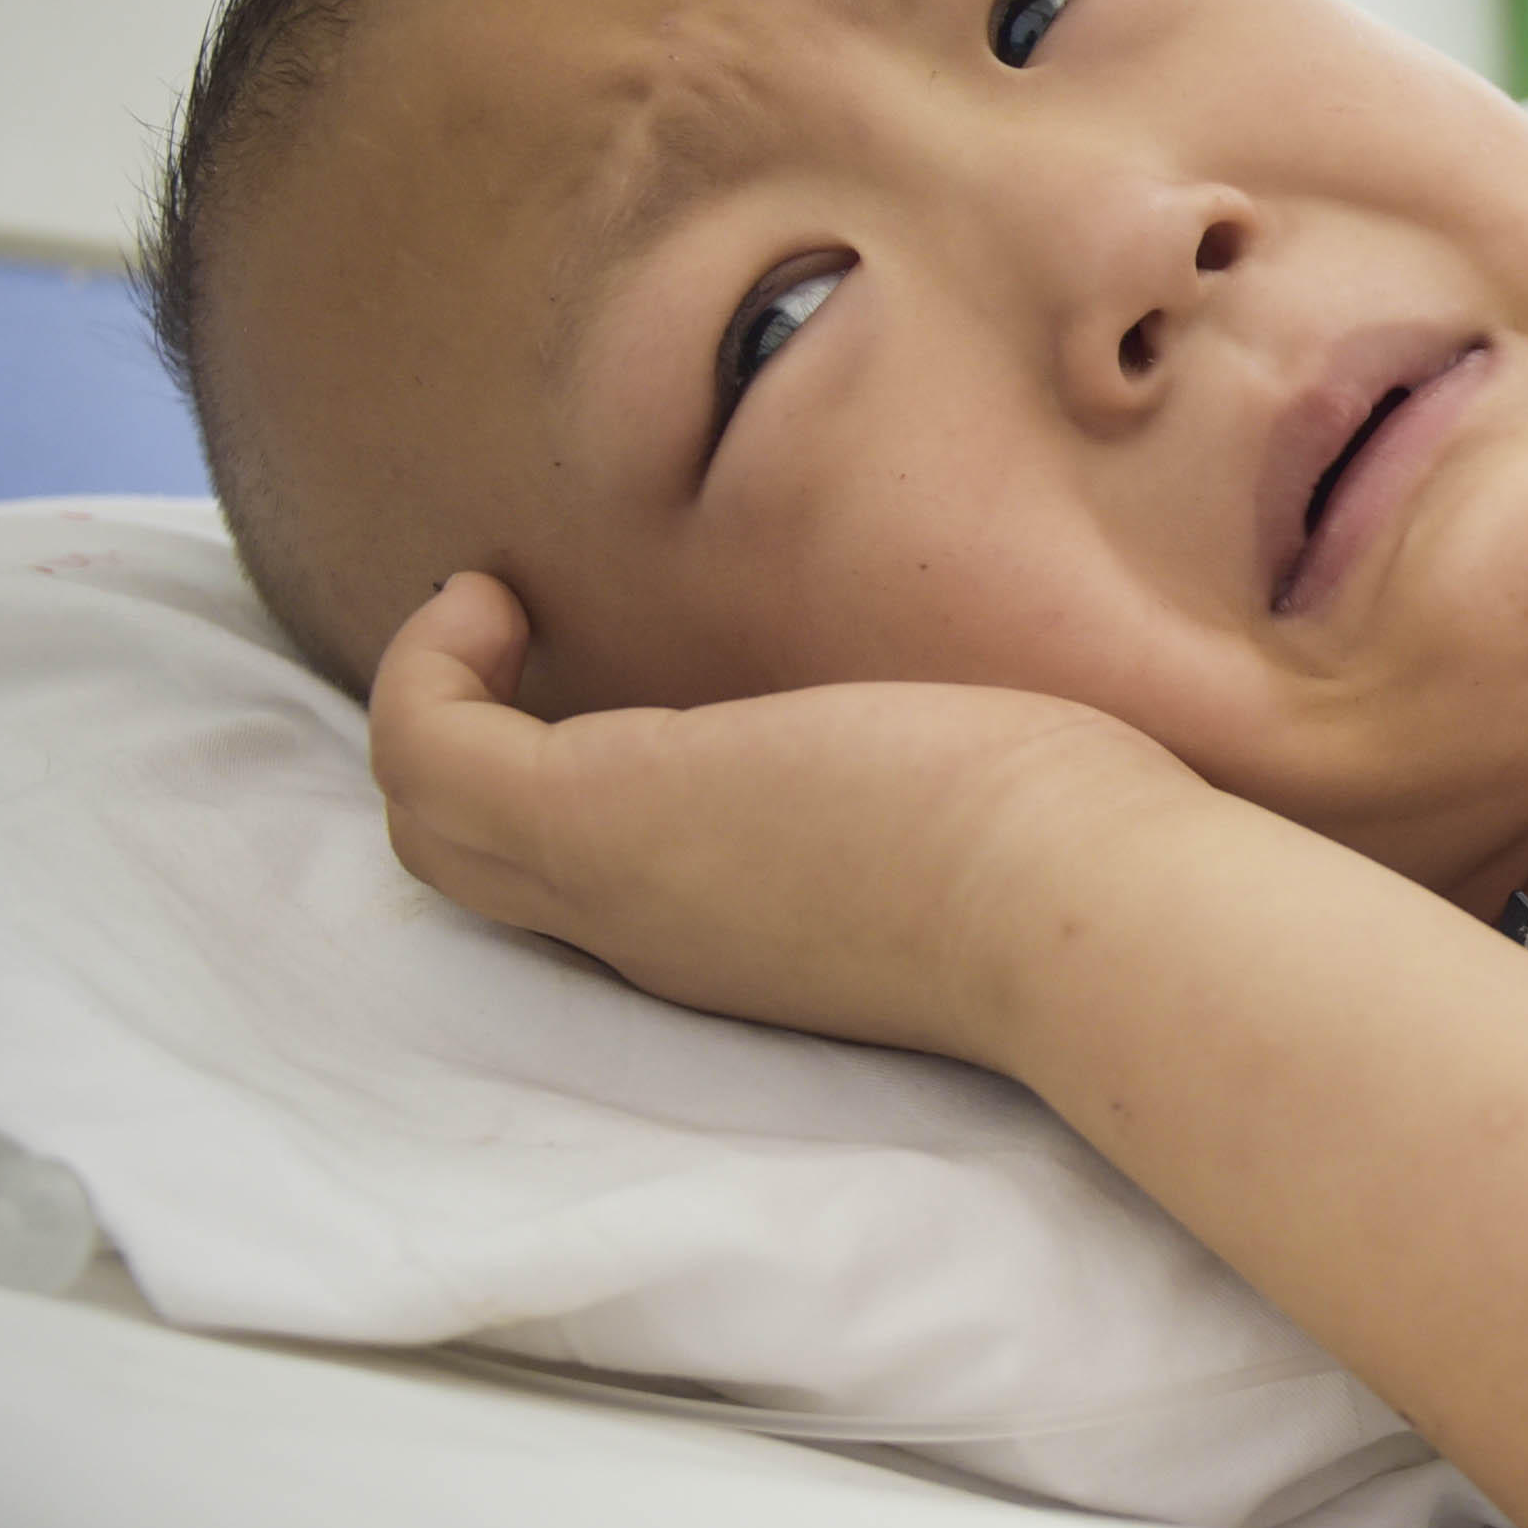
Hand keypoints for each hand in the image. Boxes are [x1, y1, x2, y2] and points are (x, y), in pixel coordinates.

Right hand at [368, 571, 1206, 1064]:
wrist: (1100, 915)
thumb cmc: (1091, 864)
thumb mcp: (981, 809)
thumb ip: (929, 782)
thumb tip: (989, 734)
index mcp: (750, 933)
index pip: (598, 892)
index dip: (564, 785)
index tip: (602, 682)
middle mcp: (664, 930)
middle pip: (478, 868)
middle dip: (463, 743)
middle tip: (513, 638)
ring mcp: (622, 882)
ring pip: (435, 820)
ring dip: (432, 700)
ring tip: (495, 607)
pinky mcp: (600, 816)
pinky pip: (427, 752)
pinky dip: (428, 671)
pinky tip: (500, 594)